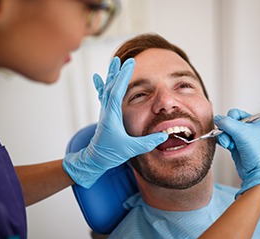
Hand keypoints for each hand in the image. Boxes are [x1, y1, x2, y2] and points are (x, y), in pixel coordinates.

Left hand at [63, 57, 167, 187]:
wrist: (95, 159)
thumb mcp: (131, 149)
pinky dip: (102, 85)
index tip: (129, 64)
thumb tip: (164, 136)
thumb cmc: (111, 154)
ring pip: (107, 89)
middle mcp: (106, 111)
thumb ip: (148, 142)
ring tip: (115, 62)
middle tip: (124, 60)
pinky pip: (104, 95)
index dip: (123, 77)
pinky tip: (97, 78)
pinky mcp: (105, 114)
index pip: (117, 92)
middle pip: (111, 86)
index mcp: (111, 116)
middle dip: (118, 72)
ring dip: (112, 75)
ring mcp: (105, 112)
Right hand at [214, 108, 259, 200]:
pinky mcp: (235, 146)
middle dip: (225, 130)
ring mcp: (240, 138)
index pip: (235, 113)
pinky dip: (223, 142)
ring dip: (224, 137)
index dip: (230, 118)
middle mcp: (247, 129)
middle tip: (229, 136)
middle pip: (228, 122)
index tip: (231, 126)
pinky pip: (224, 139)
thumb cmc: (257, 152)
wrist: (257, 171)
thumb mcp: (241, 132)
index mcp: (253, 121)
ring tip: (229, 144)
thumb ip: (227, 123)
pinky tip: (228, 147)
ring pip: (224, 131)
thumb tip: (217, 118)